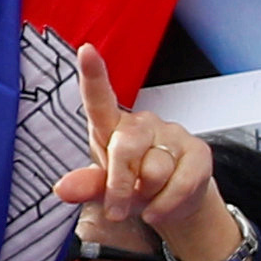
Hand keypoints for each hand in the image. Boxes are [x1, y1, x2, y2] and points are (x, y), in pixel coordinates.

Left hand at [47, 51, 243, 260]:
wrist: (173, 203)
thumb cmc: (132, 187)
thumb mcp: (104, 189)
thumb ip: (86, 186)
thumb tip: (63, 189)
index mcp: (112, 127)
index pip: (100, 98)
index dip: (93, 75)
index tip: (86, 50)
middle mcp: (142, 124)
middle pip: (126, 148)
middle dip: (119, 186)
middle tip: (116, 210)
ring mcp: (173, 135)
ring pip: (155, 171)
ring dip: (147, 197)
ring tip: (146, 200)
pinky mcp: (198, 152)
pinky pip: (180, 183)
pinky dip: (166, 205)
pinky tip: (160, 208)